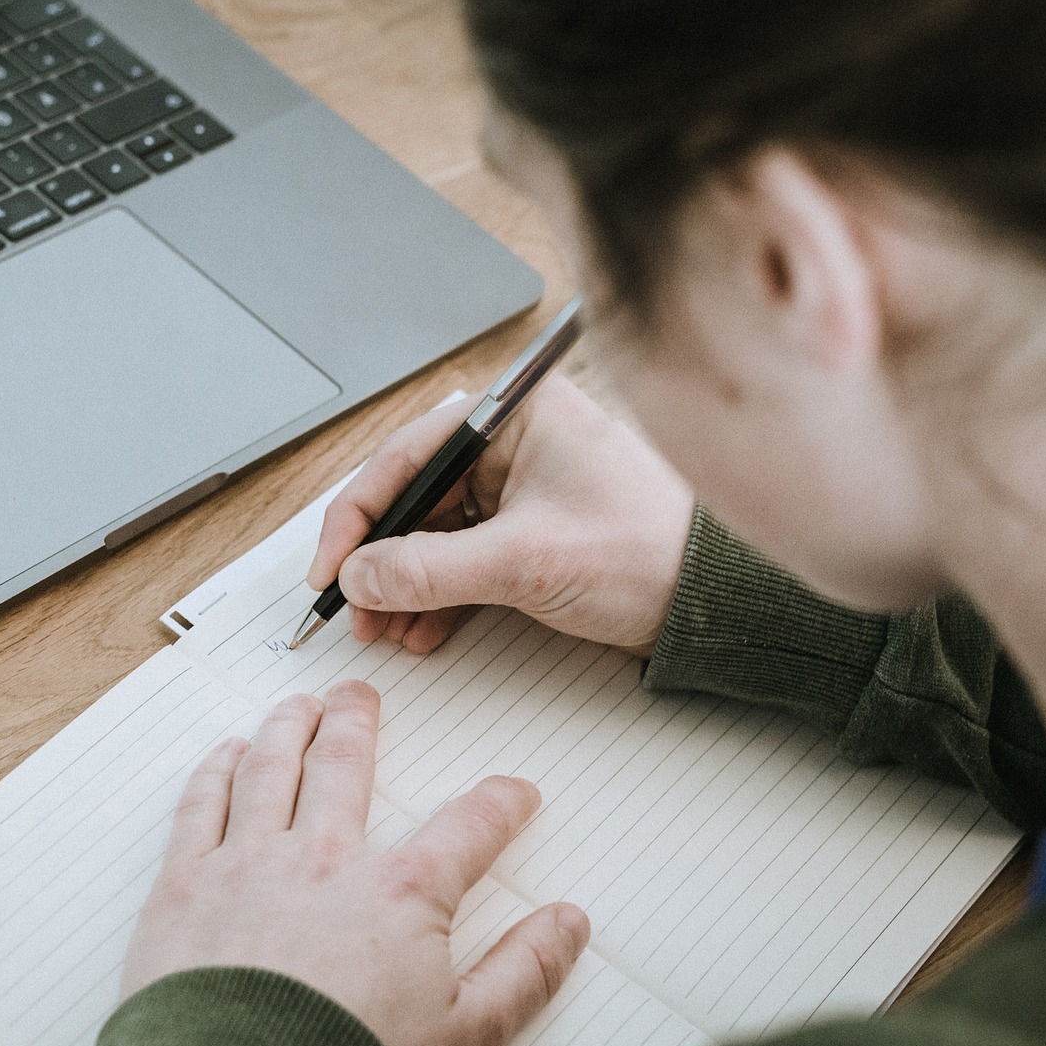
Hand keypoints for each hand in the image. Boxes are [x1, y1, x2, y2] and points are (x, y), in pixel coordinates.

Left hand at [122, 681, 589, 1045]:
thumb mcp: (469, 1039)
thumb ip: (525, 972)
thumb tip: (569, 923)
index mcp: (401, 894)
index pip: (467, 827)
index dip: (500, 804)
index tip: (514, 793)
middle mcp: (325, 859)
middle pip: (346, 767)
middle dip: (358, 723)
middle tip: (360, 696)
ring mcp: (249, 865)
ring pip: (272, 769)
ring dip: (288, 727)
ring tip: (296, 705)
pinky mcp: (185, 887)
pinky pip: (201, 805)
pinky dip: (216, 770)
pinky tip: (226, 754)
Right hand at [309, 373, 694, 654]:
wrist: (713, 599)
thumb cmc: (648, 550)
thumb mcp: (524, 561)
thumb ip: (431, 569)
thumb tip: (361, 576)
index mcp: (513, 415)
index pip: (405, 457)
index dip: (357, 517)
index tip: (332, 569)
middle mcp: (512, 442)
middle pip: (413, 497)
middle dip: (380, 560)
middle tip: (355, 608)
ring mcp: (521, 487)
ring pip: (434, 534)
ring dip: (403, 584)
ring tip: (387, 628)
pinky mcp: (531, 530)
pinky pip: (463, 558)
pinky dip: (438, 595)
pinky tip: (422, 629)